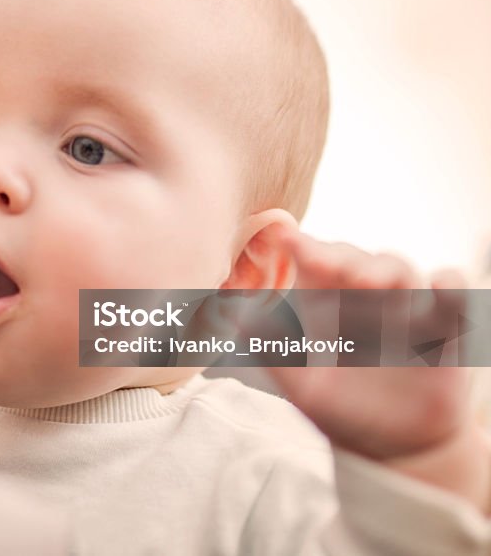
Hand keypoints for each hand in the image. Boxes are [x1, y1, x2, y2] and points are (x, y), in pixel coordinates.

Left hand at [269, 231, 489, 509]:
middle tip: (323, 263)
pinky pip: (454, 288)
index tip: (284, 238)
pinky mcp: (446, 323)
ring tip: (371, 285)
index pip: (313, 259)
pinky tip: (437, 287)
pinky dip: (448, 282)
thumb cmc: (340, 410)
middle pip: (354, 257)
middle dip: (341, 256)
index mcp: (326, 301)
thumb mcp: (301, 386)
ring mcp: (405, 306)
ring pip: (397, 266)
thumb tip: (231, 316)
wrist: (394, 448)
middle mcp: (364, 296)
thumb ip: (271, 350)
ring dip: (384, 268)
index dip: (300, 245)